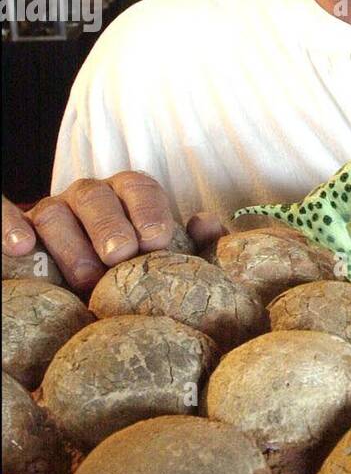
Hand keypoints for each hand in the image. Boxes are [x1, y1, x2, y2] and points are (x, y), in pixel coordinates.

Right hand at [2, 176, 227, 295]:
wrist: (84, 286)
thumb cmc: (133, 271)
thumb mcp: (164, 257)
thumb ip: (190, 243)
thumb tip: (207, 224)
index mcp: (127, 195)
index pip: (139, 188)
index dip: (149, 211)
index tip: (158, 241)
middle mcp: (88, 197)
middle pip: (96, 197)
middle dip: (110, 225)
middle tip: (120, 256)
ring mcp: (52, 211)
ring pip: (54, 212)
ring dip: (69, 242)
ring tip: (84, 276)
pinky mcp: (21, 228)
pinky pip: (6, 214)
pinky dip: (9, 225)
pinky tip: (20, 248)